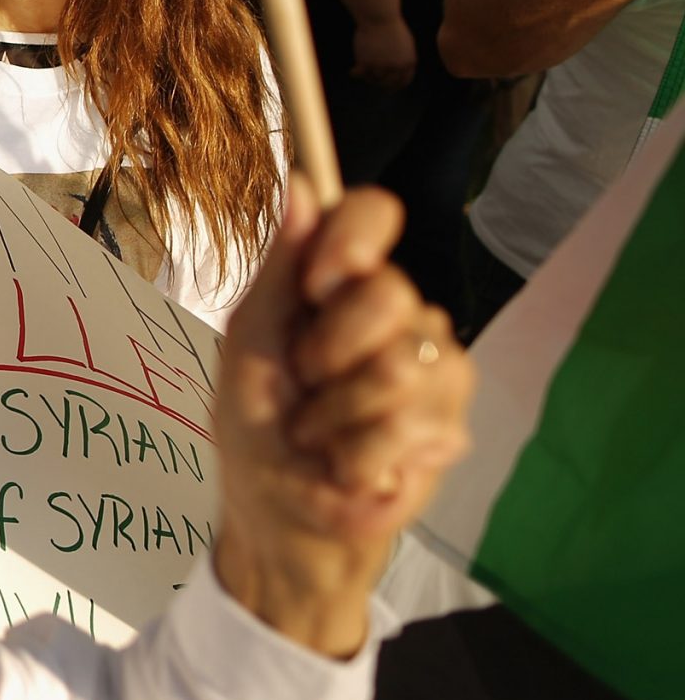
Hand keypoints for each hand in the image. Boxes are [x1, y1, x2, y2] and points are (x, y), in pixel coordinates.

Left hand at [213, 181, 472, 656]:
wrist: (276, 516)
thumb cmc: (255, 426)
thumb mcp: (251, 344)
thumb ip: (281, 269)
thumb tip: (304, 183)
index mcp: (342, 287)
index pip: (373, 216)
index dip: (351, 242)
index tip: (320, 283)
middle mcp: (399, 318)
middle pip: (392, 294)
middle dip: (327, 352)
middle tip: (305, 384)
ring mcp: (434, 371)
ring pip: (399, 368)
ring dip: (336, 415)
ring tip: (322, 434)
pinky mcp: (448, 429)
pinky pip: (405, 426)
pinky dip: (355, 455)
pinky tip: (349, 466)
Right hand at [348, 15, 415, 88]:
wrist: (379, 18)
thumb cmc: (391, 27)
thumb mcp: (404, 43)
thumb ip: (403, 58)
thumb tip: (398, 69)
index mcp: (409, 62)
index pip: (404, 81)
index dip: (396, 86)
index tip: (389, 88)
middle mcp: (397, 67)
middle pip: (388, 83)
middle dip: (381, 84)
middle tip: (374, 82)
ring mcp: (382, 66)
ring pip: (373, 79)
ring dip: (368, 77)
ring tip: (363, 73)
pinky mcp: (367, 63)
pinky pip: (361, 74)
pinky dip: (356, 74)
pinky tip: (352, 71)